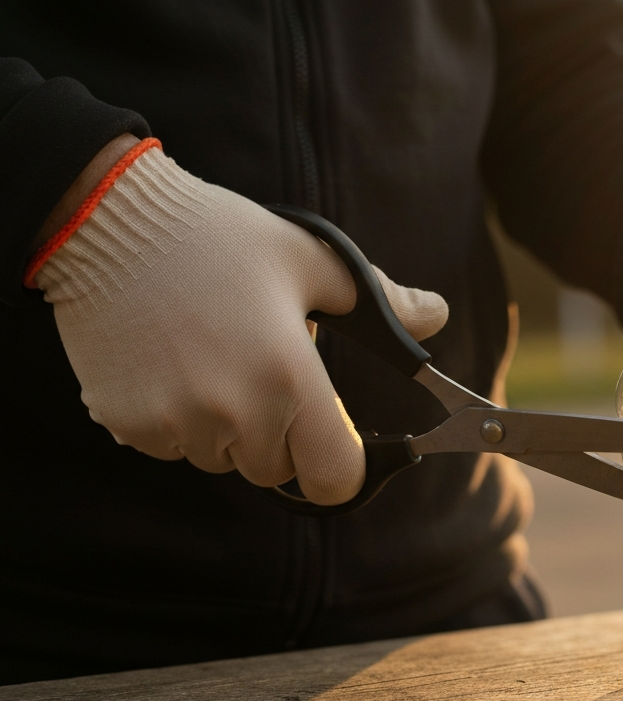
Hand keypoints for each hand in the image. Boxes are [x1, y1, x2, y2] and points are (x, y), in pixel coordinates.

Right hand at [36, 145, 447, 502]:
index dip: (340, 465)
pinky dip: (178, 419)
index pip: (334, 477)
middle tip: (258, 365)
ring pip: (221, 459)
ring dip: (226, 427)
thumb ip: (382, 301)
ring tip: (210, 354)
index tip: (333, 442)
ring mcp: (173, 425)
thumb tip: (437, 314)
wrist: (108, 222)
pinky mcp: (126, 426)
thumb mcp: (312, 261)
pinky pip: (172, 446)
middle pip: (275, 469)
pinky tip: (168, 362)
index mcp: (288, 378)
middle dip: (279, 433)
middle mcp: (232, 414)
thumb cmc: (220, 238)